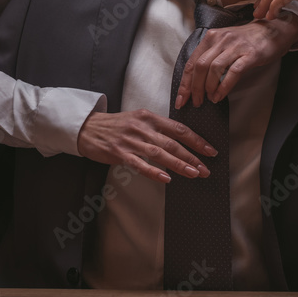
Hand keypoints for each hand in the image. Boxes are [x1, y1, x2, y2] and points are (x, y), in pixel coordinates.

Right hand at [76, 109, 216, 183]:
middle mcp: (142, 127)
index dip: (196, 140)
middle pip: (172, 142)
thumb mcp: (138, 119)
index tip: (210, 151)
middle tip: (206, 168)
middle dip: (192, 156)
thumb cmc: (116, 126)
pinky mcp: (119, 152)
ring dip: (178, 164)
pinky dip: (154, 172)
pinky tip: (166, 179)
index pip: (178, 129)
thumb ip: (157, 127)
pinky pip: (140, 164)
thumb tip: (180, 140)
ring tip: (193, 174)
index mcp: (149, 117)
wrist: (87, 128)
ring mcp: (130, 140)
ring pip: (159, 153)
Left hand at [174, 14, 297, 108]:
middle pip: (200, 66)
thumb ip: (210, 57)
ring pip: (214, 68)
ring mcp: (235, 46)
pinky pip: (233, 72)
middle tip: (195, 102)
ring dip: (209, 87)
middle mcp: (221, 40)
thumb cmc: (247, 41)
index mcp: (211, 38)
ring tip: (209, 99)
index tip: (181, 99)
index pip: (191, 62)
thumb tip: (196, 82)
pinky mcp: (250, 54)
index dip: (184, 82)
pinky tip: (220, 95)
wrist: (273, 31)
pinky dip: (224, 86)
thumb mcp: (224, 44)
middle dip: (194, 88)